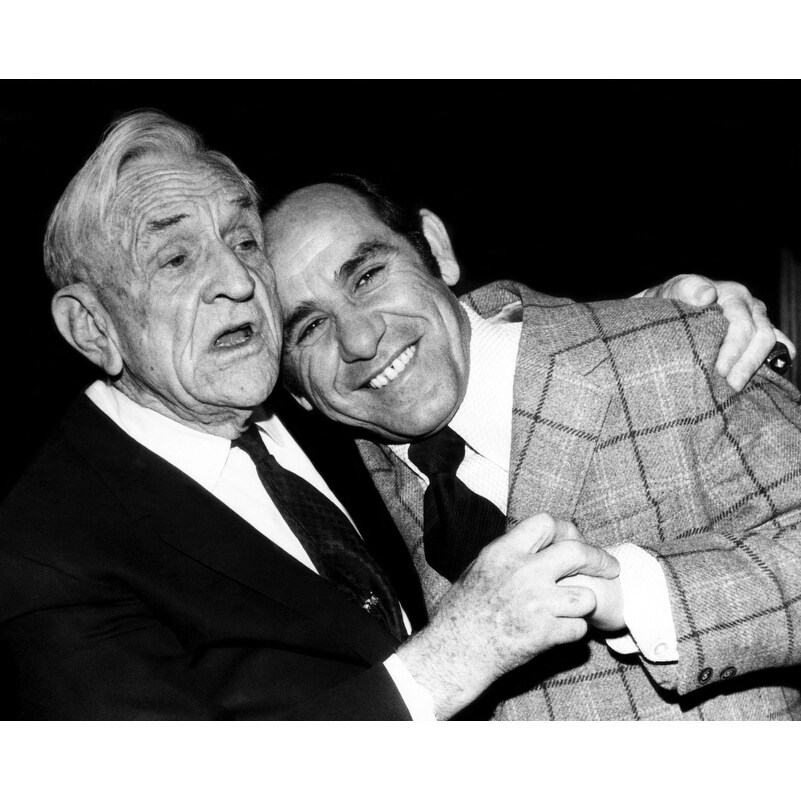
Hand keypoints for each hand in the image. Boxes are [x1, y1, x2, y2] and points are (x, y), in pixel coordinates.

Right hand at [396, 512, 619, 718]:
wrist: (454, 651)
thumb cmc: (462, 611)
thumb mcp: (480, 567)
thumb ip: (510, 553)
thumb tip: (539, 541)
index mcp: (504, 552)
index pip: (547, 523)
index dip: (565, 530)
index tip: (573, 541)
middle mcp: (523, 573)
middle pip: (577, 552)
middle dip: (600, 559)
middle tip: (610, 567)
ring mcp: (535, 604)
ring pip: (586, 595)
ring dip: (585, 602)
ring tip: (576, 607)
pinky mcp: (543, 635)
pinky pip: (579, 629)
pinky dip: (574, 631)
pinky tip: (562, 631)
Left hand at [636, 273, 795, 390]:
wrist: (669, 306)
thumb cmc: (671, 300)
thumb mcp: (673, 291)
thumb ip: (687, 289)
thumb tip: (707, 294)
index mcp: (732, 294)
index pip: (741, 324)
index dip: (734, 349)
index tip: (720, 370)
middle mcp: (749, 306)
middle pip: (760, 336)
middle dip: (746, 363)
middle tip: (729, 385)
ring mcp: (756, 320)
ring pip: (768, 343)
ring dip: (754, 367)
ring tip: (735, 387)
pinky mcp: (757, 334)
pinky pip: (777, 345)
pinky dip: (775, 360)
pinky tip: (765, 377)